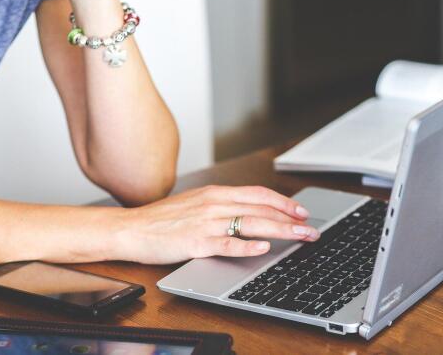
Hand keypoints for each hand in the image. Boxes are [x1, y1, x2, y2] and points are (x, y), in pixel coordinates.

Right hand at [112, 186, 318, 263]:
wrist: (131, 228)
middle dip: (291, 220)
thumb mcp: (196, 204)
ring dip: (280, 231)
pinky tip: (263, 248)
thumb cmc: (162, 220)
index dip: (284, 202)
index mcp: (216, 193)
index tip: (301, 212)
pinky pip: (226, 243)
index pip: (259, 194)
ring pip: (251, 223)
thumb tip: (250, 213)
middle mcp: (214, 203)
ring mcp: (206, 222)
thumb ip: (222, 207)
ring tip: (300, 237)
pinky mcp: (196, 242)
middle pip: (261, 209)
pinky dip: (247, 245)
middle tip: (311, 230)